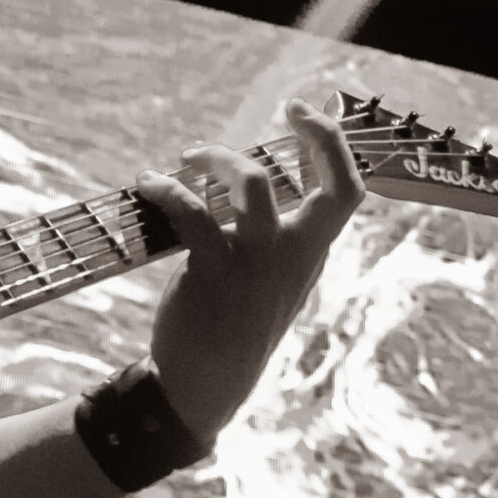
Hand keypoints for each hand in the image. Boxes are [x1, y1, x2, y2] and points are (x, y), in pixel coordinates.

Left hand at [135, 97, 364, 439]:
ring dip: (217, 158)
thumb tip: (244, 182)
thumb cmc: (231, 325)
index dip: (336, 147)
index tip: (307, 115)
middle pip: (332, 187)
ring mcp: (256, 265)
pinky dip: (167, 189)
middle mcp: (293, 256)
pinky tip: (148, 185)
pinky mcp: (213, 273)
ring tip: (185, 159)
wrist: (203, 385)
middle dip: (317, 137)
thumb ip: (273, 236)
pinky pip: (192, 213)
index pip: (348, 194)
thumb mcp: (269, 279)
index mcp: (309, 253)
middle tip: (286, 111)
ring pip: (254, 186)